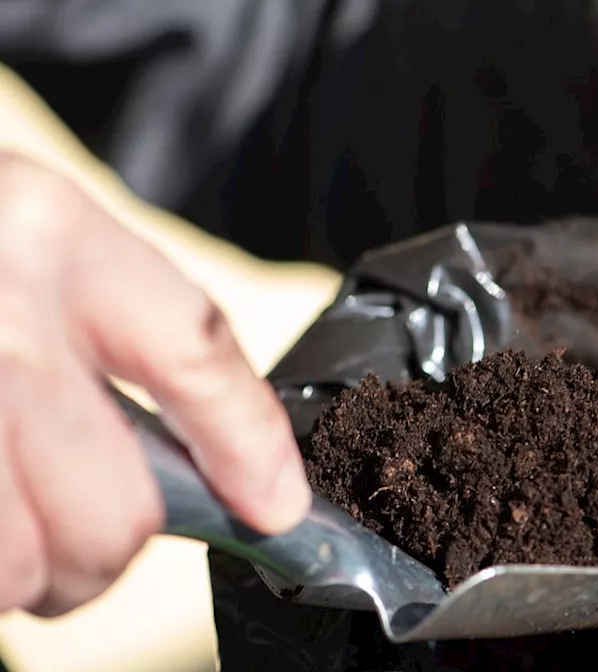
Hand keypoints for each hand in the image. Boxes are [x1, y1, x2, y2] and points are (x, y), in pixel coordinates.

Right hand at [0, 154, 309, 617]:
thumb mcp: (18, 239)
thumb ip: (91, 329)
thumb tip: (190, 468)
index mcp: (49, 231)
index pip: (195, 352)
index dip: (249, 446)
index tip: (275, 507)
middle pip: (119, 505)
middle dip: (101, 552)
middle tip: (69, 540)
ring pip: (27, 563)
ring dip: (21, 575)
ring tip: (1, 529)